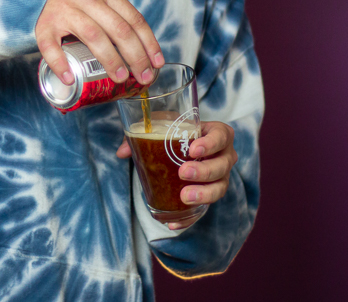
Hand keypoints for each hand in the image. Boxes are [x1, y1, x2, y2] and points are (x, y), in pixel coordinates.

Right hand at [35, 0, 162, 84]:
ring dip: (110, 60)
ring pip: (93, 36)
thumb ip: (117, 13)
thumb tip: (143, 47)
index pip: (133, 18)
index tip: (156, 62)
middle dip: (135, 56)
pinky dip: (61, 64)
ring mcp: (64, 11)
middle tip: (143, 76)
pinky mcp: (44, 26)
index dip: (148, 42)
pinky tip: (71, 78)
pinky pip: (52, 47)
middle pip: (118, 29)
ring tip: (119, 78)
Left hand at [116, 120, 237, 229]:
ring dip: (203, 194)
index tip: (193, 150)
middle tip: (183, 173)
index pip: (222, 136)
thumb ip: (143, 134)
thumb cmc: (178, 132)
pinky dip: (190, 217)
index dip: (211, 143)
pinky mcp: (210, 195)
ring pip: (219, 188)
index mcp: (217, 134)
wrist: (184, 147)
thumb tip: (123, 152)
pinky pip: (205, 209)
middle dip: (204, 171)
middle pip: (222, 165)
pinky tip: (174, 222)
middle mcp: (224, 156)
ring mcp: (220, 177)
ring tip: (184, 197)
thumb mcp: (163, 126)